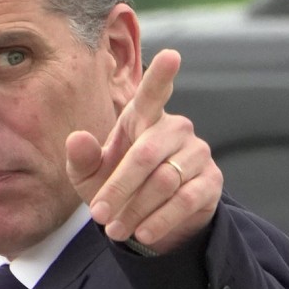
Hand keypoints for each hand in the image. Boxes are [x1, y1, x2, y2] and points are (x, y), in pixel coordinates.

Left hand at [66, 49, 222, 253]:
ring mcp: (197, 153)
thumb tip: (77, 138)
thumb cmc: (115, 185)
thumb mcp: (89, 176)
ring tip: (115, 230)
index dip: (162, 75)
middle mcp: (175, 129)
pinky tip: (142, 233)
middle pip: (145, 155)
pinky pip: (185, 200)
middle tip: (98, 215)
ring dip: (135, 209)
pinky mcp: (211, 180)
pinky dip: (160, 220)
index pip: (153, 93)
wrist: (148, 219)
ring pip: (164, 181)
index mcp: (143, 118)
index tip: (171, 55)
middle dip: (118, 188)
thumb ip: (81, 158)